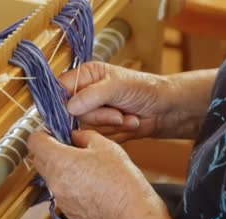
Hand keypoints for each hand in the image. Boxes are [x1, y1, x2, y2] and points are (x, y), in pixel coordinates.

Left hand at [27, 129, 163, 218]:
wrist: (130, 213)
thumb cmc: (120, 179)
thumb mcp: (104, 146)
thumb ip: (84, 136)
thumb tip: (74, 135)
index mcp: (59, 160)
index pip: (34, 142)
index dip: (43, 134)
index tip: (55, 133)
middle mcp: (54, 181)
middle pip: (38, 159)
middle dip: (49, 150)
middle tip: (70, 147)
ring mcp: (59, 198)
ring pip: (50, 177)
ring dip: (59, 168)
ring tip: (84, 166)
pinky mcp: (67, 210)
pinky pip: (61, 192)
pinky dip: (68, 185)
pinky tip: (89, 183)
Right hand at [59, 62, 215, 140]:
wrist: (165, 110)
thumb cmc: (145, 89)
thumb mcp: (118, 86)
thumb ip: (93, 95)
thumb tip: (69, 107)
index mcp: (85, 75)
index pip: (60, 89)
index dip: (62, 102)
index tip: (72, 112)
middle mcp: (84, 93)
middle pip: (72, 113)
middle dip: (98, 115)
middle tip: (117, 112)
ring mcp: (91, 112)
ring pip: (85, 126)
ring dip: (109, 124)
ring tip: (126, 115)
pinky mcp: (99, 128)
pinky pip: (95, 136)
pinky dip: (114, 133)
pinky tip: (127, 124)